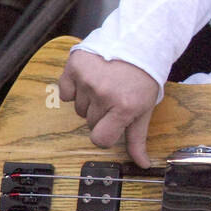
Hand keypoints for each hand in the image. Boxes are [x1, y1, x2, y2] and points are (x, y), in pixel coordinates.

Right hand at [57, 49, 158, 167]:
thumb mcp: (145, 109)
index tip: (113, 124)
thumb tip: (142, 165)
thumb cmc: (143, 79)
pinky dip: (74, 87)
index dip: (106, 134)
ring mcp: (87, 79)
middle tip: (114, 97)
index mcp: (124, 107)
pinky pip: (65, 91)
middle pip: (89, 122)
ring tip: (105, 85)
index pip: (101, 139)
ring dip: (88, 100)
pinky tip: (91, 78)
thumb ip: (138, 139)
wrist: (139, 44)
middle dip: (101, 114)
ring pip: (78, 107)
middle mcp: (104, 94)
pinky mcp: (75, 66)